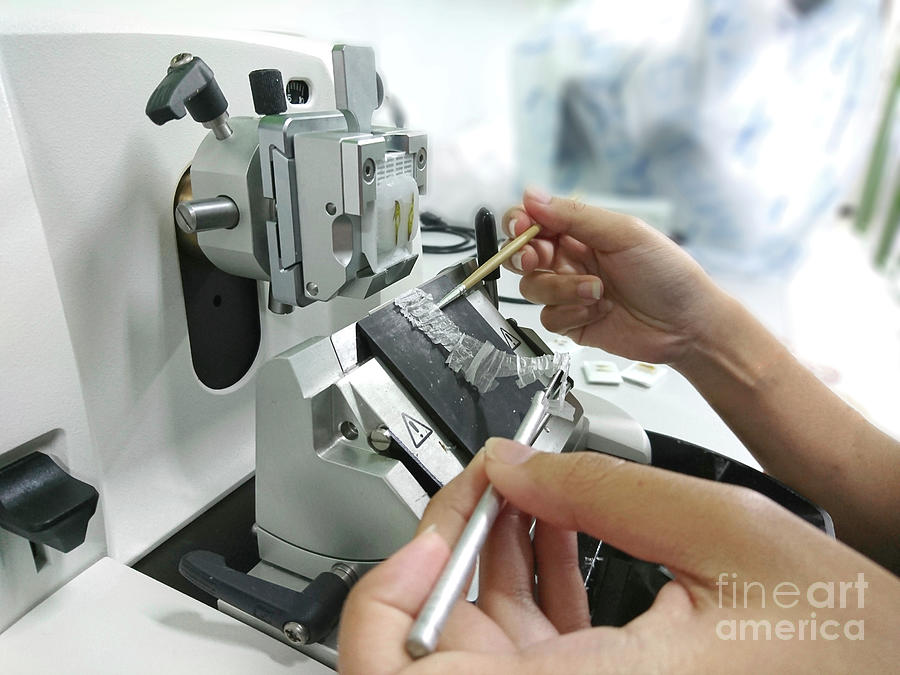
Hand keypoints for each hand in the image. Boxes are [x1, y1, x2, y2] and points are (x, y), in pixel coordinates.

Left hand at [338, 440, 899, 672]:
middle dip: (452, 553)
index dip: (394, 599)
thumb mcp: (723, 533)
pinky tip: (549, 524)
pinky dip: (526, 581)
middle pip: (441, 655)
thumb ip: (602, 491)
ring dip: (490, 557)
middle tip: (484, 483)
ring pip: (483, 644)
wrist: (882, 671)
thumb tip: (513, 465)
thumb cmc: (844, 636)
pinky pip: (529, 646)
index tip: (431, 528)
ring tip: (518, 487)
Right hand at [502, 188, 724, 364]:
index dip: (521, 222)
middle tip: (541, 260)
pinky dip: (571, 313)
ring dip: (561, 289)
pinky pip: (549, 318)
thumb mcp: (623, 234)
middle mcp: (571, 260)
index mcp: (581, 231)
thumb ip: (574, 215)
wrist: (688, 324)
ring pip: (532, 288)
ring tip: (597, 292)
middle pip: (523, 255)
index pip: (534, 220)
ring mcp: (570, 292)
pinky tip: (600, 311)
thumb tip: (532, 195)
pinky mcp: (573, 322)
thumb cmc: (668, 273)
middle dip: (527, 257)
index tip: (523, 228)